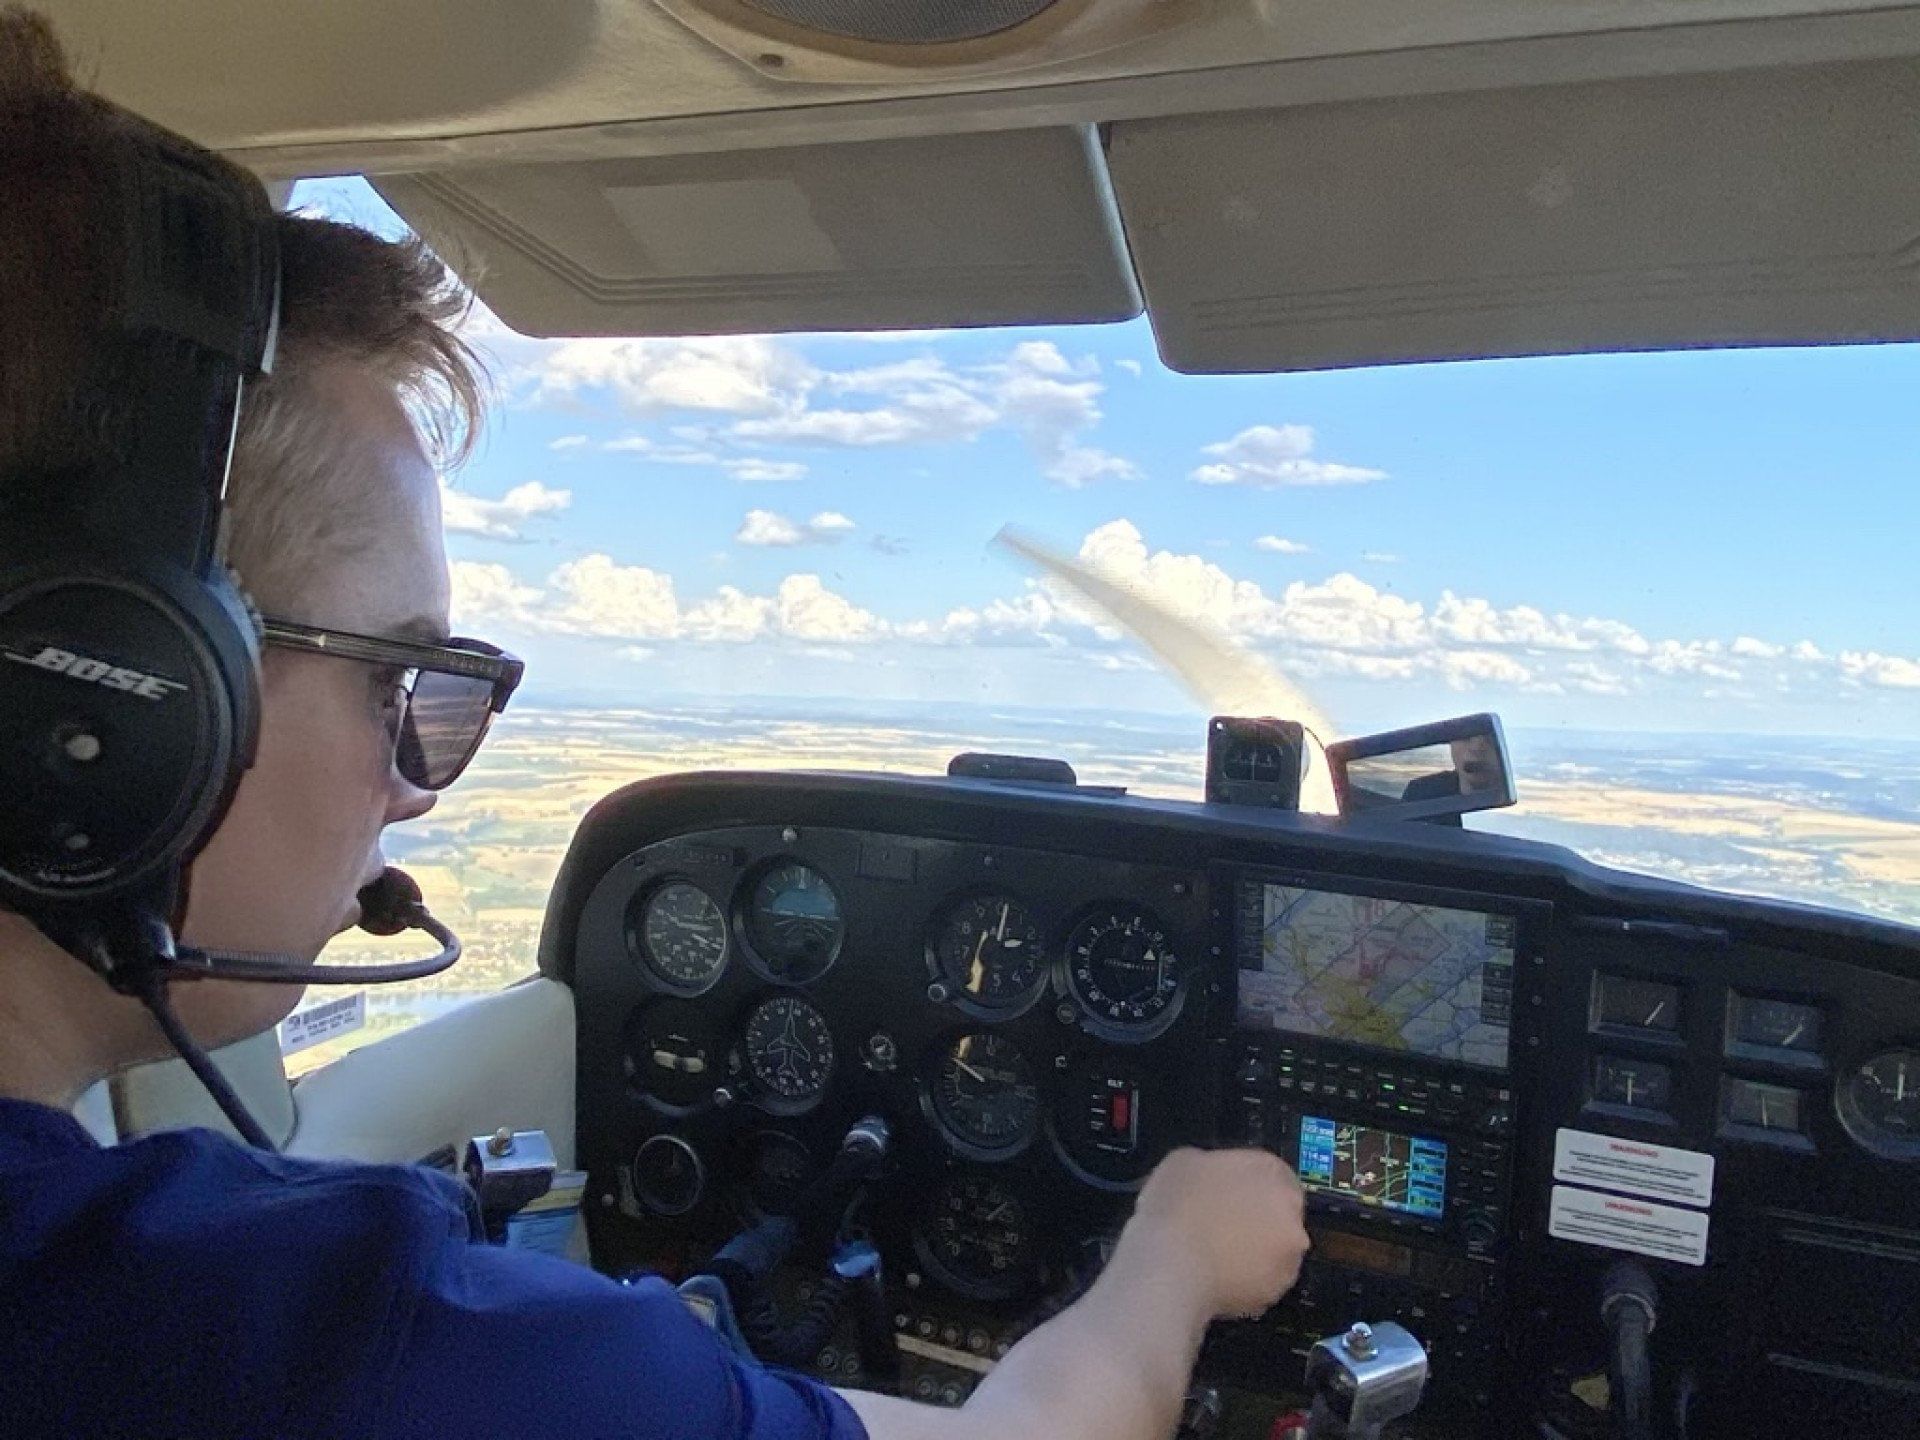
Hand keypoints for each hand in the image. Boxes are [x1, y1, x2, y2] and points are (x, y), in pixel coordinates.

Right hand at [1125, 1147, 1309, 1319]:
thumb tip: (1213, 1182)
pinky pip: (1262, 1282)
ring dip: (1255, 1252)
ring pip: (1274, 1251)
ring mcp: (1289, 1257)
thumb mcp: (1183, 1162)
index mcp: (1271, 1172)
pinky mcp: (1277, 1293)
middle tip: (1221, 1226)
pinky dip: (1246, 1281)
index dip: (1248, 1186)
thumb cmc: (1175, 1206)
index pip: (1272, 1173)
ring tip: (1215, 1258)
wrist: (1171, 1266)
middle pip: (1279, 1213)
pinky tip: (1216, 1279)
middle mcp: (1291, 1213)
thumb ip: (1212, 1167)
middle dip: (1257, 1219)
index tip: (1226, 1197)